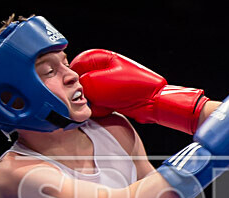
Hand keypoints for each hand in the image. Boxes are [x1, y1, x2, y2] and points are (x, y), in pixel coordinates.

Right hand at [70, 49, 206, 133]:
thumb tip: (76, 93)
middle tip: (96, 99)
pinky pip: (99, 104)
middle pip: (80, 83)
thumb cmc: (133, 88)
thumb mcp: (99, 84)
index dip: (74, 81)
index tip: (79, 90)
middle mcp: (101, 68)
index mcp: (98, 57)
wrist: (154, 102)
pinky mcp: (112, 96)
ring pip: (89, 96)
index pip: (74, 67)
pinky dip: (102, 109)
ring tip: (106, 104)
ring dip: (94, 103)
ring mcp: (107, 83)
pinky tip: (110, 109)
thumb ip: (80, 86)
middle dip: (86, 94)